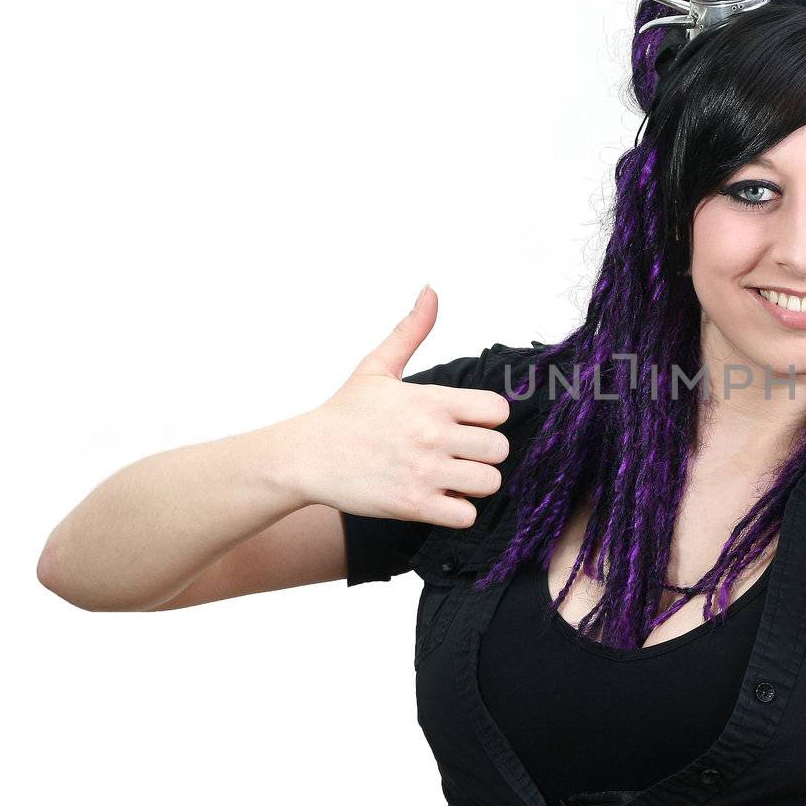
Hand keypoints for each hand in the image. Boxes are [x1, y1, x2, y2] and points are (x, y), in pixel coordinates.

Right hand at [282, 285, 510, 528]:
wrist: (305, 456)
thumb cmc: (344, 413)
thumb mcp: (377, 366)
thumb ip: (411, 330)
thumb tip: (431, 290)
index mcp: (431, 400)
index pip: (497, 410)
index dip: (489, 419)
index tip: (469, 424)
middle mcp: (432, 435)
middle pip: (500, 448)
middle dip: (486, 454)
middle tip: (464, 454)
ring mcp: (424, 472)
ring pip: (489, 482)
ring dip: (475, 483)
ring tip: (453, 477)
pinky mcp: (413, 505)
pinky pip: (466, 515)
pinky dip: (459, 511)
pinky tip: (440, 499)